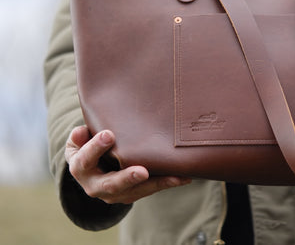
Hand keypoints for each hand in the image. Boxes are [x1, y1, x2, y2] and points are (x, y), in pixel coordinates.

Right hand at [65, 125, 190, 203]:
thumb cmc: (86, 147)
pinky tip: (183, 177)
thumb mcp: (78, 140)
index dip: (95, 148)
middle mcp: (96, 186)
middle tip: (142, 171)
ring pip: (136, 191)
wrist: (90, 170)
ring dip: (157, 183)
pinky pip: (150, 189)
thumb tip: (82, 131)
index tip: (109, 134)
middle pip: (112, 184)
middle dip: (128, 178)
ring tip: (175, 177)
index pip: (86, 159)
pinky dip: (167, 183)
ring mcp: (116, 193)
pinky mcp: (132, 194)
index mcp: (81, 169)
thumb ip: (79, 136)